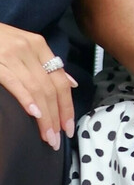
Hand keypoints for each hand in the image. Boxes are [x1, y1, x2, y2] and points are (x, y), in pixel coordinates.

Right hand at [0, 25, 75, 148]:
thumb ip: (46, 63)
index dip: (67, 106)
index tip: (68, 128)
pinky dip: (26, 99)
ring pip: (36, 89)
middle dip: (56, 117)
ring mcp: (11, 54)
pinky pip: (15, 82)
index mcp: (38, 45)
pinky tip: (34, 114)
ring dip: (44, 117)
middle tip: (56, 139)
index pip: (60, 80)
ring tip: (47, 136)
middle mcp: (28, 49)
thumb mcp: (23, 46)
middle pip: (50, 88)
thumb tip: (71, 83)